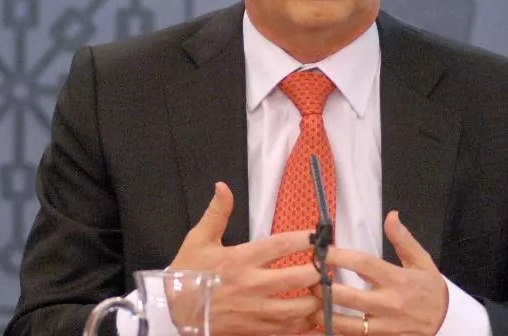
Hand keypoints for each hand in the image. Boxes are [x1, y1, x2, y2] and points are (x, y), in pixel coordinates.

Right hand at [168, 182, 321, 334]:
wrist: (174, 313)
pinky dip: (305, 324)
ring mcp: (255, 311)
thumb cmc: (187, 276)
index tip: (321, 235)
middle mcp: (251, 285)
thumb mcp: (199, 240)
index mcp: (240, 260)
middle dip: (320, 271)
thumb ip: (216, 213)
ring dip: (316, 299)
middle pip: (296, 278)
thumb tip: (223, 186)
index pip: (279, 246)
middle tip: (333, 265)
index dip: (304, 239)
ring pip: (297, 308)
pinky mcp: (255, 330)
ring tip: (327, 290)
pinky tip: (315, 317)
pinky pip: (287, 330)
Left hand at [313, 211, 447, 335]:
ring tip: (309, 304)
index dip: (339, 257)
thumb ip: (403, 239)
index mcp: (397, 279)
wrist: (446, 322)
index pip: (363, 264)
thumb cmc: (430, 289)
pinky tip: (322, 323)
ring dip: (324, 314)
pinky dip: (336, 330)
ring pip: (347, 324)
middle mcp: (389, 303)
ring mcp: (384, 325)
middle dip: (325, 289)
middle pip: (349, 297)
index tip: (321, 251)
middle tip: (308, 279)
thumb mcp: (422, 261)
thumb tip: (391, 215)